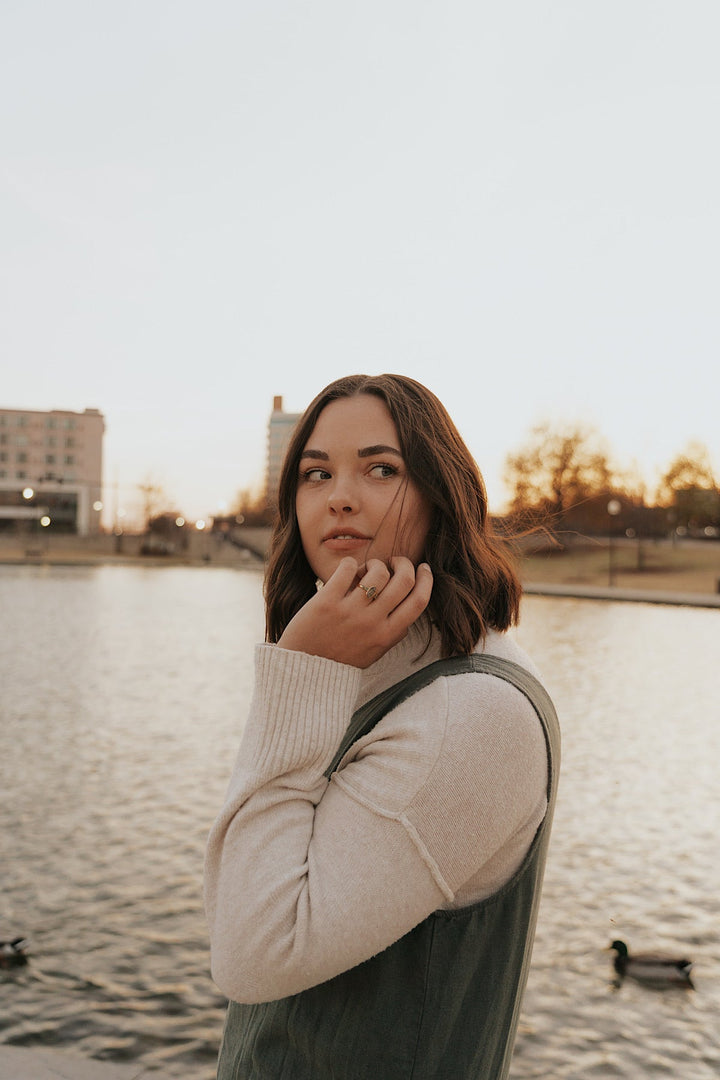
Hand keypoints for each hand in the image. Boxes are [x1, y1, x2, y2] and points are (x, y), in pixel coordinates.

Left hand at [277, 556, 432, 667]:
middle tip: (394, 562)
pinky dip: (351, 564)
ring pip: (378, 572)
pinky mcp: (327, 602)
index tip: (423, 568)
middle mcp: (372, 623)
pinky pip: (348, 568)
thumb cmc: (341, 660)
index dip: (426, 579)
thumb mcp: (375, 652)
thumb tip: (408, 611)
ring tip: (364, 571)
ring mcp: (350, 612)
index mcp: (387, 636)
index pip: (419, 601)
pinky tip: (347, 571)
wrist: (304, 670)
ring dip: (375, 564)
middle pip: (404, 580)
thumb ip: (393, 634)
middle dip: (403, 563)